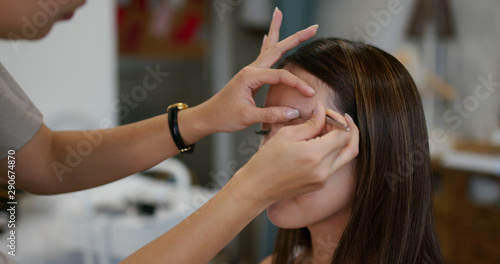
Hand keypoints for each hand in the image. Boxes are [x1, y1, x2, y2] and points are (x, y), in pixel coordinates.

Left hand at [195, 8, 317, 133]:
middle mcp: (250, 69)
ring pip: (269, 48)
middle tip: (313, 28)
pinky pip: (262, 56)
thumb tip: (293, 112)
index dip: (297, 83)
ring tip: (279, 14)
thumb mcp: (248, 117)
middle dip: (295, 38)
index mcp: (250, 76)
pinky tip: (268, 36)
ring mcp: (250, 71)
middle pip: (277, 49)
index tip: (310, 92)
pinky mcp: (250, 77)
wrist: (208, 116)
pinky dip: (268, 44)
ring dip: (277, 31)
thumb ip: (271, 114)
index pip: (281, 75)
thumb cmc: (225, 116)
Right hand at [234, 102, 359, 204]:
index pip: (344, 133)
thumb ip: (311, 123)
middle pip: (351, 146)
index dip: (339, 120)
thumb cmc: (266, 161)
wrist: (257, 188)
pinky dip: (332, 151)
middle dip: (346, 129)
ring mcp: (324, 179)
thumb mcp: (287, 135)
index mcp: (315, 155)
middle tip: (334, 119)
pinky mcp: (321, 184)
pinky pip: (335, 164)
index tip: (326, 113)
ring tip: (325, 129)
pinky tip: (317, 142)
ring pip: (346, 156)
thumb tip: (322, 110)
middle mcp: (324, 170)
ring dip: (341, 140)